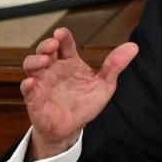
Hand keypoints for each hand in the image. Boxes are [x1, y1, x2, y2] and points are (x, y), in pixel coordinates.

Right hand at [20, 26, 138, 160]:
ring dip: (35, 61)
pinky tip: (31, 83)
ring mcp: (42, 83)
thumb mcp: (104, 84)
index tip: (61, 33)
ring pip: (30, 66)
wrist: (73, 128)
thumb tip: (133, 46)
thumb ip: (115, 65)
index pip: (64, 44)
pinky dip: (28, 86)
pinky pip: (28, 91)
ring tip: (44, 61)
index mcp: (69, 62)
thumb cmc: (86, 103)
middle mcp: (53, 69)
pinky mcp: (35, 100)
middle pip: (44, 51)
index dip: (62, 36)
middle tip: (52, 45)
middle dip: (46, 45)